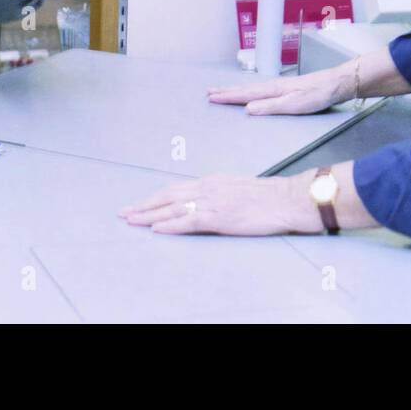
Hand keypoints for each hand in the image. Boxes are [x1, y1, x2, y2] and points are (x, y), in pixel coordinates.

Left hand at [119, 172, 318, 235]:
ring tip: (131, 220)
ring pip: (173, 208)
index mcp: (211, 181)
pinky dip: (171, 225)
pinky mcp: (220, 216)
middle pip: (168, 196)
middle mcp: (208, 188)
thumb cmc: (268, 196)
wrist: (287, 198)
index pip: (176, 189)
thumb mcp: (237, 188)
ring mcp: (213, 201)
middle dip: (144, 205)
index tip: (138, 204)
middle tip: (124, 212)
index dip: (155, 197)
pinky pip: (189, 221)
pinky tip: (157, 228)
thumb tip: (204, 203)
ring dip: (149, 215)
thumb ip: (218, 194)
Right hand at [208, 65, 351, 115]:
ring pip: (251, 88)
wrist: (336, 84)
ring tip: (223, 90)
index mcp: (273, 91)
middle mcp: (273, 86)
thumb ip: (270, 107)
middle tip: (209, 92)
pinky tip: (250, 92)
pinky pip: (260, 90)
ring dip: (235, 89)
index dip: (227, 97)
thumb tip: (247, 109)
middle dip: (226, 91)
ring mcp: (280, 86)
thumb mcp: (294, 105)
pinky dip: (249, 90)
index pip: (245, 95)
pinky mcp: (286, 89)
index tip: (211, 97)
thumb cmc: (317, 96)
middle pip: (245, 89)